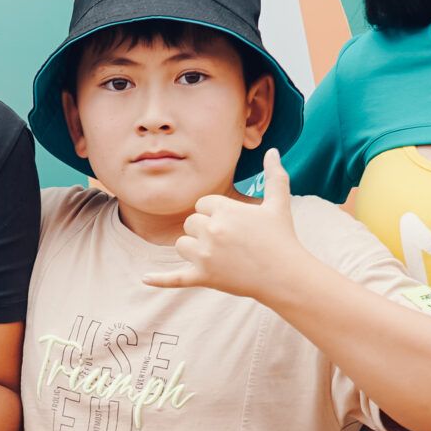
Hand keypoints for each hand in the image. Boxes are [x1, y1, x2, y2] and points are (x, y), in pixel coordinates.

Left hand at [141, 151, 312, 300]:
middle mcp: (211, 231)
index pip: (202, 204)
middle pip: (190, 223)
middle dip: (205, 230)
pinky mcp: (203, 277)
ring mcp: (205, 256)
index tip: (235, 223)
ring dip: (194, 248)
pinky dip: (160, 279)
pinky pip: (175, 277)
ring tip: (219, 255)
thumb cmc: (282, 237)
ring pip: (182, 244)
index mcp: (224, 209)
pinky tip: (144, 278)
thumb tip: (273, 151)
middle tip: (230, 240)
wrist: (285, 276)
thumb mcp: (279, 203)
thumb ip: (274, 174)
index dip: (216, 213)